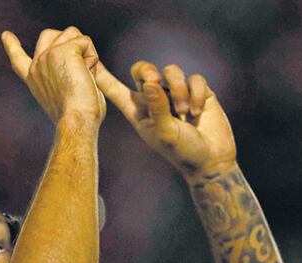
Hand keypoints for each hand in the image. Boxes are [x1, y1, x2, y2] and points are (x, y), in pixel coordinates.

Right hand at [2, 27, 105, 125]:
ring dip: (86, 53)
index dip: (12, 46)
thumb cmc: (78, 119)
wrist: (76, 122)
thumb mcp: (65, 99)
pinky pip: (85, 42)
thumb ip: (65, 80)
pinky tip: (87, 75)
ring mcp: (48, 55)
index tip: (5, 35)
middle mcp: (37, 66)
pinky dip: (93, 57)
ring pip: (72, 34)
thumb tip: (85, 69)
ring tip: (84, 77)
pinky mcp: (63, 50)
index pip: (18, 58)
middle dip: (69, 42)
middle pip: (50, 34)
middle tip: (80, 69)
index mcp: (34, 80)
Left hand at [95, 61, 235, 174]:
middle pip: (142, 70)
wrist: (211, 160)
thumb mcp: (165, 133)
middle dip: (147, 71)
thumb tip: (151, 82)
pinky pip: (194, 79)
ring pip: (171, 71)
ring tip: (184, 112)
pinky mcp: (197, 91)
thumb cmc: (182, 152)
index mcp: (139, 112)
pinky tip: (197, 112)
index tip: (90, 62)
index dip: (103, 77)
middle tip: (154, 80)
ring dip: (178, 90)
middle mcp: (155, 99)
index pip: (116, 90)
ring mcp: (176, 93)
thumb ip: (157, 108)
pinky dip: (195, 94)